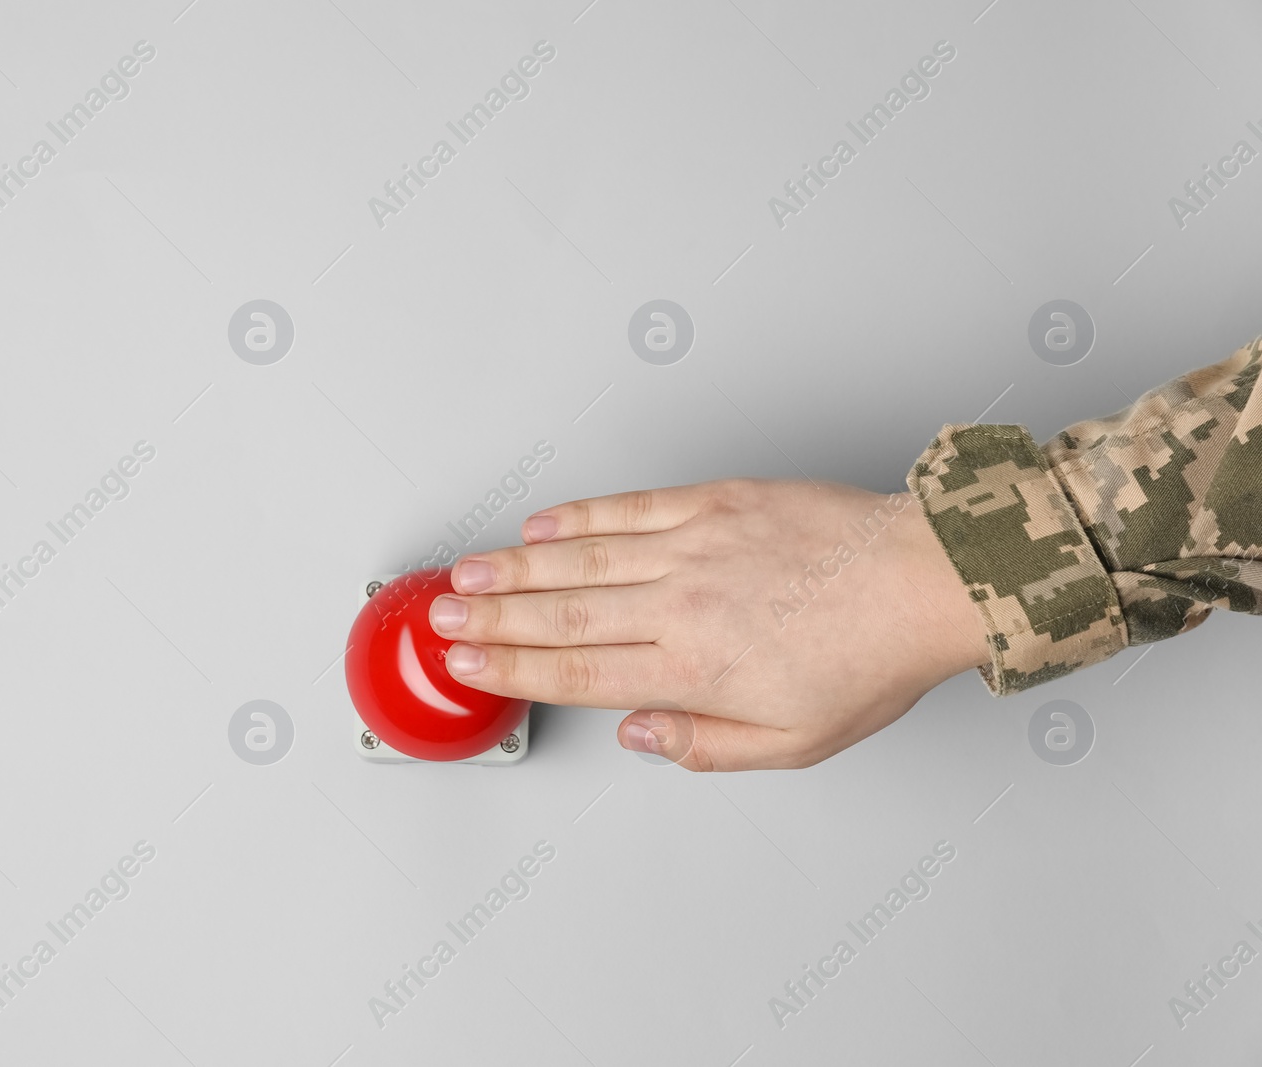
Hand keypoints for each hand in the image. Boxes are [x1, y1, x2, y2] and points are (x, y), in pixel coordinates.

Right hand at [432, 479, 988, 770]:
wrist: (923, 579)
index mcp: (695, 670)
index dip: (510, 668)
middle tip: (438, 619)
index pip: (576, 671)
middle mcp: (682, 605)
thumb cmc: (869, 660)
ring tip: (464, 572)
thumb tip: (638, 734)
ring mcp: (694, 545)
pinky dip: (579, 515)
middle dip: (488, 618)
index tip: (466, 665)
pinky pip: (630, 507)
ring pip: (580, 557)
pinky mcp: (715, 501)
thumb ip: (705, 746)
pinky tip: (541, 522)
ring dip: (512, 566)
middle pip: (560, 613)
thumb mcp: (795, 743)